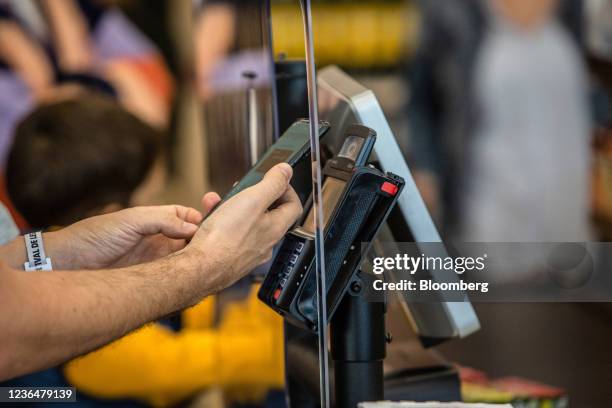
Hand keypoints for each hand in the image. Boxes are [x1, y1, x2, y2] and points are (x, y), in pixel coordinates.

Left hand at [47, 205, 205, 269]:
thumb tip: (193, 228)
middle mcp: (160, 242)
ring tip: (218, 259)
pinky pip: (176, 278)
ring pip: (188, 260)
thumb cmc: (95, 236)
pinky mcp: (152, 281)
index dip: (203, 219)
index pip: (188, 218)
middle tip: (224, 241)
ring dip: (202, 259)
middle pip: (193, 240)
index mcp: (156, 221)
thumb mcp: (131, 220)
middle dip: (209, 239)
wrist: (67, 264)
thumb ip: (163, 220)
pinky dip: (190, 278)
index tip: (216, 222)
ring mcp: (157, 262)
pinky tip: (200, 277)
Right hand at [186, 163, 301, 292]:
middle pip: (268, 213)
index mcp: (275, 228)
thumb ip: (272, 184)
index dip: (286, 188)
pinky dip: (221, 223)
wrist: (199, 269)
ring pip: (245, 223)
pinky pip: (230, 235)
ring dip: (232, 207)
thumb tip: (286, 171)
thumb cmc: (225, 239)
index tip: (274, 179)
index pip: (293, 205)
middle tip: (243, 189)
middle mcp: (265, 243)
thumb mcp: (252, 200)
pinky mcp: (231, 258)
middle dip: (253, 196)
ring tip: (218, 202)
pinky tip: (208, 220)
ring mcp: (248, 252)